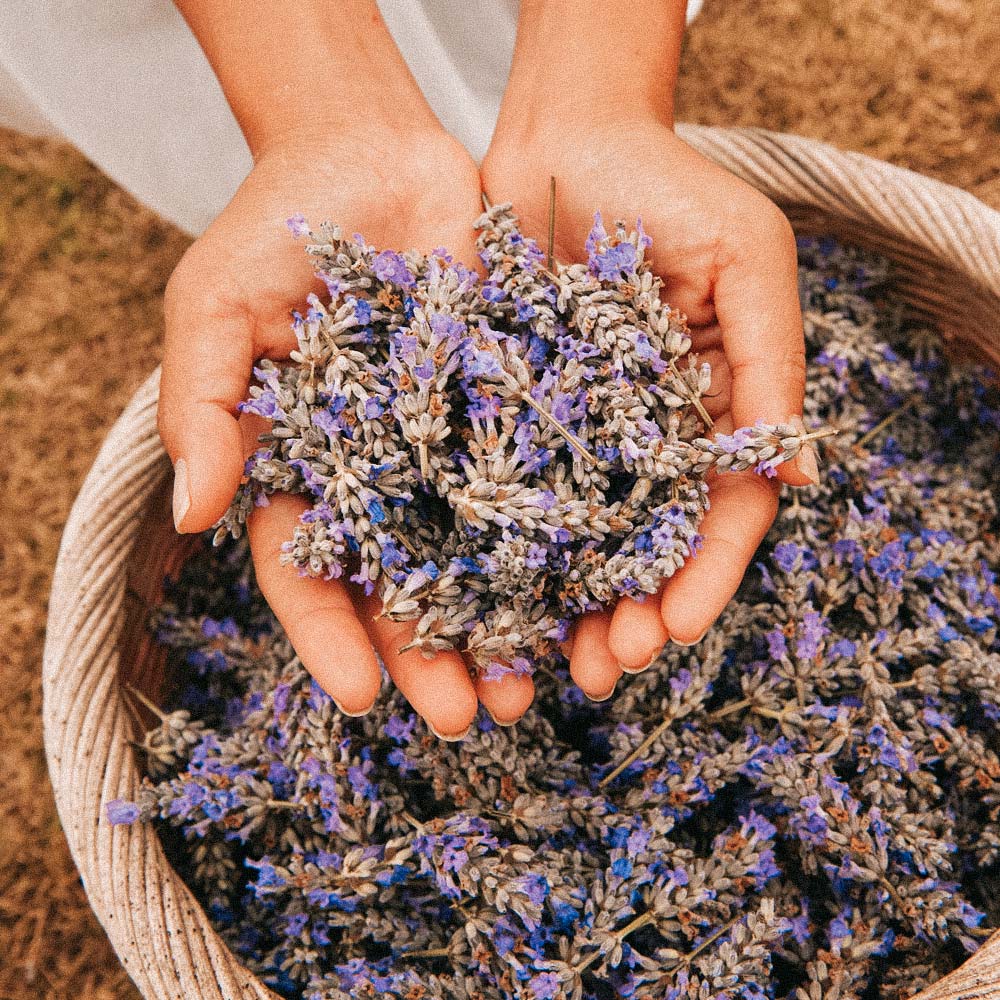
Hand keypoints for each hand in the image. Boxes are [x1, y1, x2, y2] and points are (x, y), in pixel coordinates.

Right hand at [158, 125, 534, 736]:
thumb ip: (202, 405)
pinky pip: (542, 479)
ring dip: (508, 622)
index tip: (365, 695)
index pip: (309, 571)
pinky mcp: (513, 407)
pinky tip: (594, 590)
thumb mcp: (216, 307)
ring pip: (481, 552)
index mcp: (304, 470)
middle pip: (406, 583)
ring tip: (541, 686)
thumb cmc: (274, 225)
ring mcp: (450, 447)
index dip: (332, 636)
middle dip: (435, 654)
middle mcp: (381, 474)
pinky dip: (565, 536)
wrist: (368, 152)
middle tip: (473, 718)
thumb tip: (198, 513)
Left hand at [482, 116, 813, 699]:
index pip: (718, 512)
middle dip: (630, 611)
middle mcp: (646, 433)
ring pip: (575, 535)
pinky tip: (487, 596)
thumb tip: (801, 479)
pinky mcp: (511, 410)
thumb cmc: (670, 186)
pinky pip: (507, 488)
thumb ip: (773, 365)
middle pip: (644, 543)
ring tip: (551, 664)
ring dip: (567, 603)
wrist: (564, 136)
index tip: (676, 630)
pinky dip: (502, 544)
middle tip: (606, 669)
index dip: (702, 576)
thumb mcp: (747, 259)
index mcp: (712, 410)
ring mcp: (578, 428)